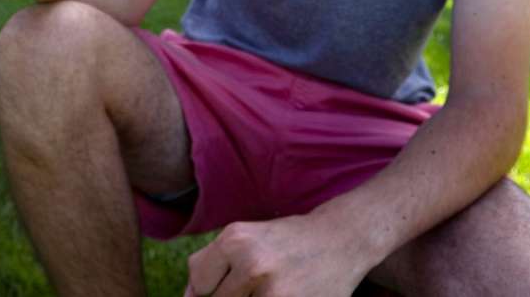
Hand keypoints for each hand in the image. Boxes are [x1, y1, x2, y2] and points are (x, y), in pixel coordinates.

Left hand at [184, 215, 368, 296]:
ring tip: (273, 285)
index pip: (198, 282)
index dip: (210, 287)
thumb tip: (188, 296)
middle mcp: (251, 263)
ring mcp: (273, 291)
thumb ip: (211, 265)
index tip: (236, 280)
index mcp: (235, 238)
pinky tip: (284, 291)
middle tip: (262, 280)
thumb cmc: (285, 241)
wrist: (341, 239)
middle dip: (234, 294)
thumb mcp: (243, 238)